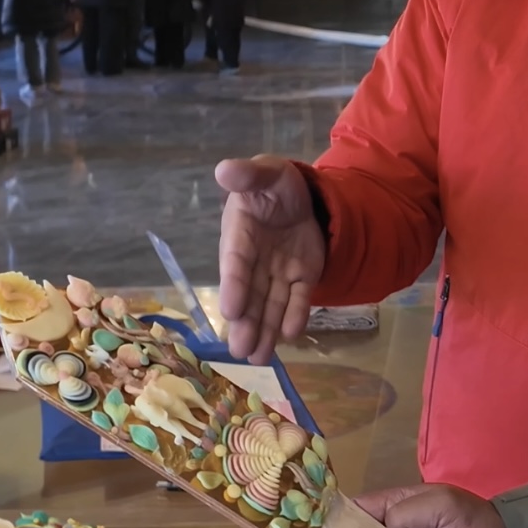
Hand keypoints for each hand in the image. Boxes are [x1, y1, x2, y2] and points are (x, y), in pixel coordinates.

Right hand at [215, 156, 325, 363]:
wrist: (303, 195)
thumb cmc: (274, 185)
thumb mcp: (265, 173)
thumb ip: (248, 175)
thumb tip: (225, 168)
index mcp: (241, 235)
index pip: (237, 263)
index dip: (234, 285)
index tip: (231, 310)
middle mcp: (257, 260)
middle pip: (250, 294)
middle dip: (247, 322)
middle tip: (241, 351)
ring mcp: (280, 271)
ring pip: (271, 304)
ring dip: (266, 330)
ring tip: (259, 358)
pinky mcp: (303, 276)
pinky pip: (299, 298)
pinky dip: (296, 314)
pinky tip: (291, 334)